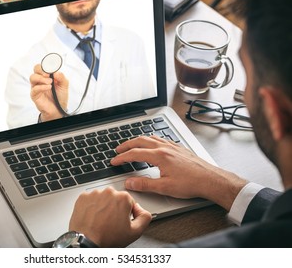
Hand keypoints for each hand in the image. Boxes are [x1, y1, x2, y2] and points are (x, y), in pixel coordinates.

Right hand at [30, 64, 68, 120]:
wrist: (59, 109)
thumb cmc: (60, 96)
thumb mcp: (64, 85)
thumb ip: (61, 77)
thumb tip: (56, 72)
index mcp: (47, 75)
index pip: (43, 66)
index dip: (46, 64)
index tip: (51, 68)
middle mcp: (40, 80)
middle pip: (36, 68)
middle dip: (41, 69)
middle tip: (48, 74)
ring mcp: (36, 86)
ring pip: (32, 77)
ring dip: (41, 78)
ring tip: (50, 82)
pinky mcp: (34, 95)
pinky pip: (34, 89)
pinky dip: (42, 87)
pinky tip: (48, 88)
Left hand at [69, 187, 151, 247]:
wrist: (86, 242)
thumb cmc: (107, 238)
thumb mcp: (135, 232)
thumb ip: (145, 217)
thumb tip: (143, 211)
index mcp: (123, 198)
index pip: (129, 202)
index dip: (127, 213)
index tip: (122, 221)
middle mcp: (109, 192)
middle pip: (115, 199)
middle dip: (115, 208)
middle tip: (111, 222)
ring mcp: (94, 194)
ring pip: (102, 198)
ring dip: (103, 207)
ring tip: (101, 220)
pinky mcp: (83, 197)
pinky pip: (90, 200)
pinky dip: (91, 206)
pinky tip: (92, 217)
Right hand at [110, 136, 246, 210]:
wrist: (210, 179)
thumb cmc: (191, 183)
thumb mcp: (164, 187)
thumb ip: (144, 184)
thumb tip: (129, 183)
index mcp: (159, 156)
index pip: (135, 154)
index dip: (122, 157)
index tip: (114, 161)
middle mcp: (165, 148)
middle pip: (140, 141)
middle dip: (127, 145)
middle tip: (118, 150)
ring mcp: (172, 146)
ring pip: (151, 137)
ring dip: (138, 140)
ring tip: (132, 145)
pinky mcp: (179, 148)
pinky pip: (161, 139)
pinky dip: (151, 139)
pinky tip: (152, 144)